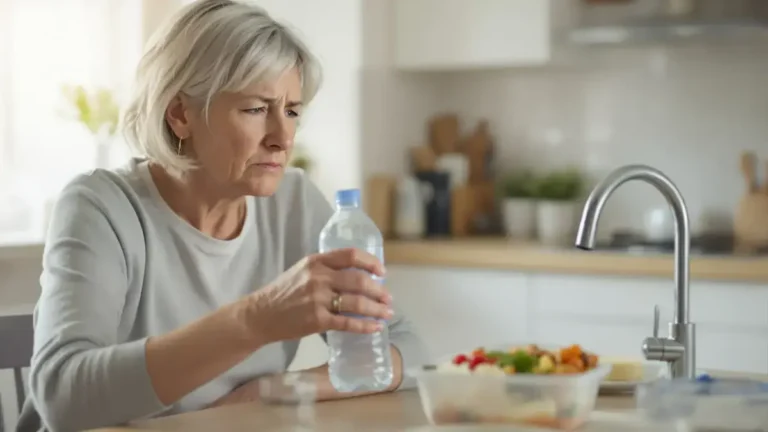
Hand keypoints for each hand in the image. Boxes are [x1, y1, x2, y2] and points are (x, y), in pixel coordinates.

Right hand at [246, 248, 392, 345]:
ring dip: (376, 309)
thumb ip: (326, 269)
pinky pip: (348, 322)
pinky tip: (375, 327)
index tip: (382, 272)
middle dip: (378, 290)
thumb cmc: (283, 292)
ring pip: (357, 302)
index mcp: (316, 261)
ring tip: (387, 313)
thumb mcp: (302, 270)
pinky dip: (365, 326)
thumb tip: (359, 275)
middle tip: (388, 298)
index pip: (350, 255)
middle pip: (359, 280)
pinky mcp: (317, 320)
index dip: (371, 262)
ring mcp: (318, 299)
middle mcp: (318, 277)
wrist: (260, 314)